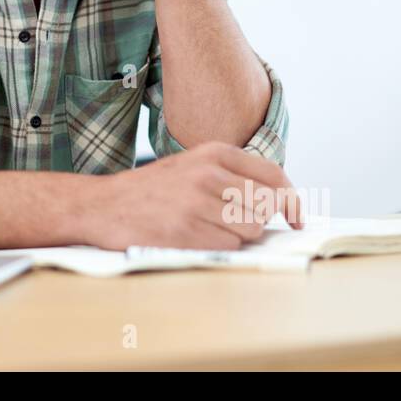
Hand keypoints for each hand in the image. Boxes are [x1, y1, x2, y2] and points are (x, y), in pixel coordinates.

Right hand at [81, 142, 305, 250]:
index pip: (274, 177)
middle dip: (258, 221)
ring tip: (206, 227)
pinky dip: (218, 248)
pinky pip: (227, 247)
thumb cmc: (150, 190)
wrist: (103, 205)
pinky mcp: (186, 231)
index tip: (297, 218)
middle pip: (266, 207)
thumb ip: (231, 175)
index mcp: (213, 153)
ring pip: (250, 230)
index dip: (293, 202)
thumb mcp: (191, 165)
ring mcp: (197, 203)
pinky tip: (194, 237)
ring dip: (236, 237)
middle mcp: (208, 174)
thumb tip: (278, 201)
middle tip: (232, 223)